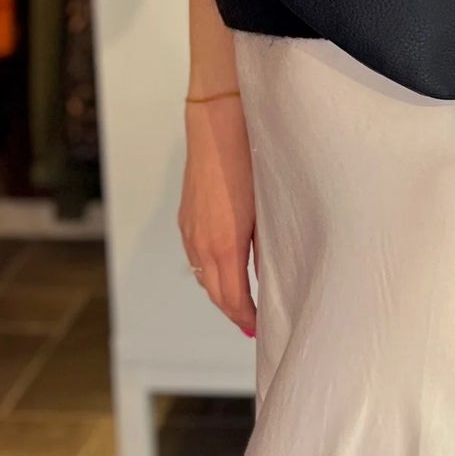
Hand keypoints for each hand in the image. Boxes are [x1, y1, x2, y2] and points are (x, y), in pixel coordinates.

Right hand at [180, 94, 256, 337]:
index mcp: (224, 245)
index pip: (233, 298)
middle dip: (234, 313)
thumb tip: (269, 273)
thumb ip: (264, 246)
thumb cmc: (250, 163)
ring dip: (221, 294)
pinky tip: (224, 272)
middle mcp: (201, 243)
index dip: (245, 318)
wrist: (217, 126)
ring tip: (241, 305)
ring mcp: (189, 231)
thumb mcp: (265, 210)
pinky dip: (210, 273)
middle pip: (215, 294)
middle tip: (251, 327)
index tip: (259, 329)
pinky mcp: (185, 219)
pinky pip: (196, 258)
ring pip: (204, 276)